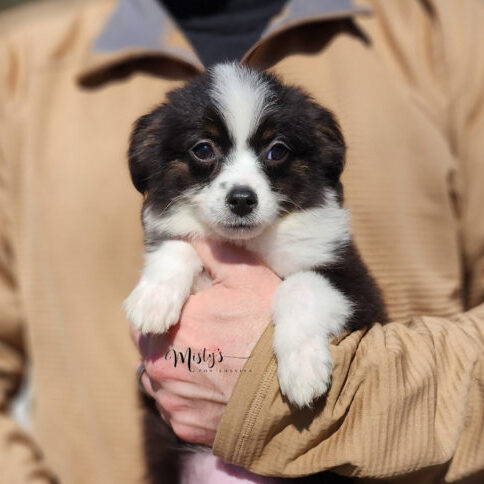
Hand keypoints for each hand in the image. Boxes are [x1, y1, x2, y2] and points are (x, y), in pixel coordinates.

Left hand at [131, 239, 280, 445]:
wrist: (288, 395)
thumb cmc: (268, 331)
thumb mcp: (249, 278)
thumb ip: (215, 253)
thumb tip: (194, 237)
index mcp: (169, 325)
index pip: (144, 314)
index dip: (167, 309)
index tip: (189, 310)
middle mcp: (159, 366)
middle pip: (150, 346)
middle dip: (169, 337)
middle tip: (202, 335)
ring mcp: (169, 400)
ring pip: (159, 377)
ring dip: (175, 368)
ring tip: (211, 362)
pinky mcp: (182, 426)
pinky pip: (175, 406)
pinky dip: (189, 396)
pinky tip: (216, 387)